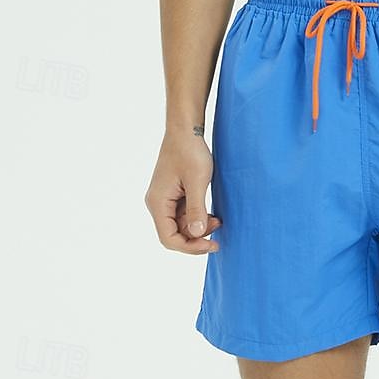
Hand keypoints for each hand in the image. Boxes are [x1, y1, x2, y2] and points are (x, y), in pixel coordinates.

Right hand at [144, 127, 220, 253]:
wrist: (186, 131)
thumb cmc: (190, 152)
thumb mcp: (197, 182)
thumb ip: (196, 209)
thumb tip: (196, 234)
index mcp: (158, 203)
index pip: (169, 238)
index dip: (190, 247)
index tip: (211, 244)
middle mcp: (158, 204)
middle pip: (175, 234)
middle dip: (197, 236)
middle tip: (219, 228)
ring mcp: (166, 200)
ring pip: (181, 225)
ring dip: (199, 227)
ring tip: (218, 219)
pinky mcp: (174, 195)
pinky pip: (184, 214)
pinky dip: (198, 217)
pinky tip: (212, 213)